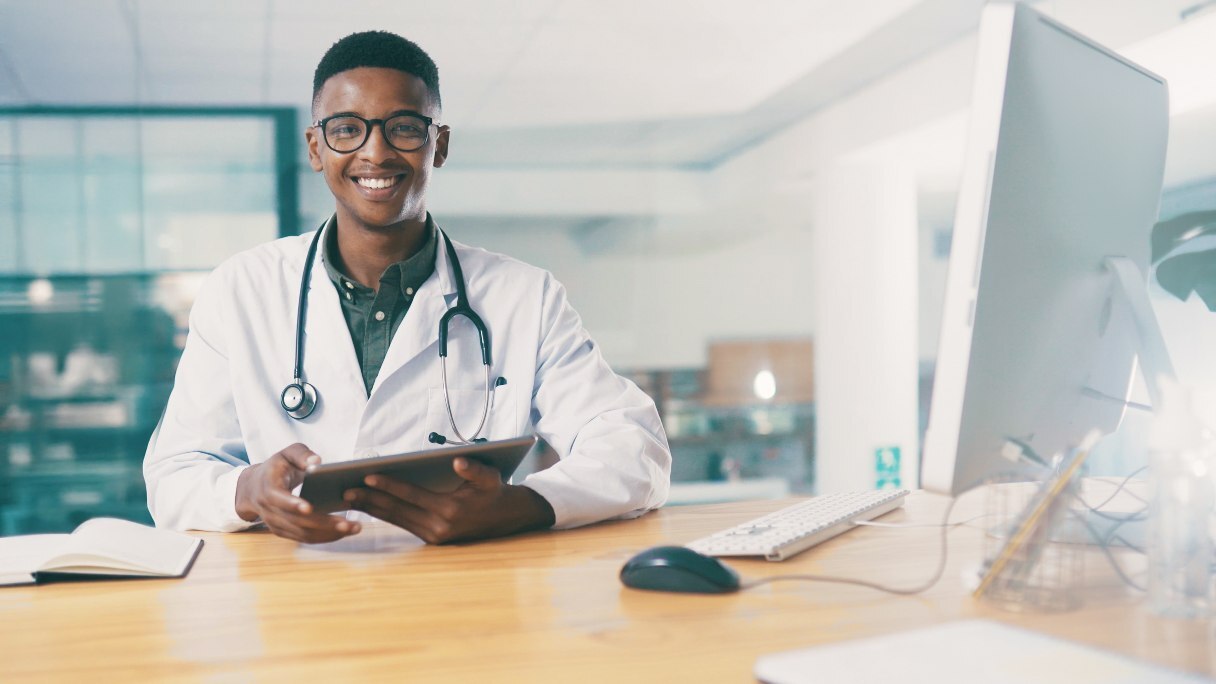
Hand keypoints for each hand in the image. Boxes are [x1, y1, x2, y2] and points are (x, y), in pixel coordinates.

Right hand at [235, 443, 361, 542]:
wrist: (254, 488)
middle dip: (323, 523)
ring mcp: (276, 524)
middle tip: (349, 523)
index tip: (309, 507)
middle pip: (297, 521)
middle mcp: (270, 510)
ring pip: (303, 534)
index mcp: (268, 489)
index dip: (292, 504)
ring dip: (329, 534)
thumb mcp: (286, 454)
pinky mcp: (284, 532)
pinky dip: (325, 537)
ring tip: (354, 528)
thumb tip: (317, 462)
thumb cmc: (277, 467)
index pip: (279, 499)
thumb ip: (301, 454)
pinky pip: (305, 538)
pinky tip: (344, 532)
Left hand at [343, 457, 554, 543]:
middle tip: (345, 489)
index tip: (367, 476)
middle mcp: (438, 526)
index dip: (388, 485)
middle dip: (370, 500)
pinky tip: (368, 507)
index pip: (411, 495)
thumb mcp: (490, 477)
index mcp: (449, 509)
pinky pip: (402, 525)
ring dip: (371, 509)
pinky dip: (383, 515)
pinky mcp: (431, 539)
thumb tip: (458, 462)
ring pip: (395, 520)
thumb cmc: (494, 492)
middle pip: (396, 510)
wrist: (505, 519)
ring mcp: (433, 535)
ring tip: (349, 498)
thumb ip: (474, 470)